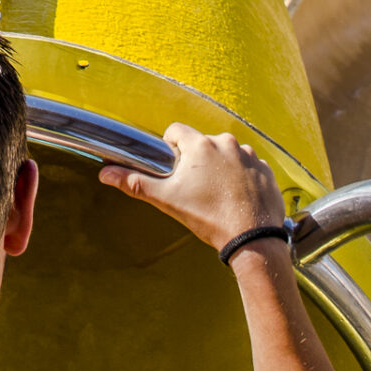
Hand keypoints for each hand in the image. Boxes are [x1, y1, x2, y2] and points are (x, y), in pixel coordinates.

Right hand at [99, 125, 284, 254]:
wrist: (252, 239)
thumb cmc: (208, 217)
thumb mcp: (167, 200)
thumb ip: (135, 184)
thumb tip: (104, 174)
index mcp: (200, 145)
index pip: (176, 131)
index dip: (171, 148)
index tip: (174, 169)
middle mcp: (226, 142)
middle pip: (202, 143)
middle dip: (197, 160)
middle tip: (196, 188)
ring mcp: (249, 155)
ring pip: (226, 154)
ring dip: (221, 167)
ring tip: (218, 195)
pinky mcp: (265, 169)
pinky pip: (249, 166)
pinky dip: (242, 177)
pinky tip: (238, 198)